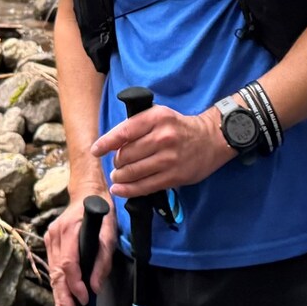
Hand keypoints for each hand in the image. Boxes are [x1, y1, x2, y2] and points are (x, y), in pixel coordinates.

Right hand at [44, 189, 114, 305]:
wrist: (87, 192)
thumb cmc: (101, 211)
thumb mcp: (110, 233)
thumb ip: (103, 260)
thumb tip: (95, 286)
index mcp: (70, 230)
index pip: (68, 263)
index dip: (75, 284)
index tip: (85, 299)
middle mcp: (56, 235)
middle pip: (57, 273)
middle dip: (63, 299)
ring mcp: (50, 239)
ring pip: (53, 274)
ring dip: (58, 298)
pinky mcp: (50, 244)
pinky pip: (53, 270)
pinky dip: (58, 288)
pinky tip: (61, 303)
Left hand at [91, 103, 232, 199]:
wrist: (211, 139)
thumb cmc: (179, 127)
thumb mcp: (159, 115)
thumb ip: (138, 126)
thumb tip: (112, 143)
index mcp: (156, 118)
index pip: (124, 131)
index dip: (106, 143)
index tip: (96, 151)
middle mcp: (163, 137)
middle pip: (126, 154)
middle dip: (116, 162)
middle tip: (116, 164)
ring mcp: (169, 158)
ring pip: (133, 172)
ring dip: (120, 177)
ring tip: (117, 177)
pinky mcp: (174, 176)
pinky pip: (145, 186)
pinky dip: (128, 190)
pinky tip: (120, 189)